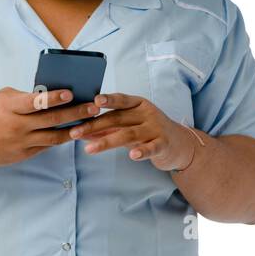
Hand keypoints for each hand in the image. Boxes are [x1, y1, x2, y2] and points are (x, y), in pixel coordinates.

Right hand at [0, 87, 102, 167]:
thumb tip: (51, 96)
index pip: (35, 102)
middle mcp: (17, 126)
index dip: (54, 98)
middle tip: (94, 107)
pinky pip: (47, 146)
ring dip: (74, 129)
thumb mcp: (2, 98)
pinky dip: (60, 139)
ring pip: (54, 137)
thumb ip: (25, 97)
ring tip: (90, 122)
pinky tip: (73, 132)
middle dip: (76, 113)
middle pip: (52, 120)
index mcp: (10, 108)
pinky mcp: (23, 155)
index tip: (70, 93)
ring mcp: (21, 143)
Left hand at [67, 92, 196, 170]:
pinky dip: (142, 151)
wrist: (180, 144)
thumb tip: (80, 131)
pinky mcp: (164, 144)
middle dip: (94, 126)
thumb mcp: (130, 126)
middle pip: (118, 119)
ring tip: (90, 149)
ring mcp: (156, 129)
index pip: (121, 101)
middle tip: (74, 133)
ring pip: (129, 134)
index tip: (93, 102)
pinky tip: (132, 155)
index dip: (108, 100)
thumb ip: (108, 128)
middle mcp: (147, 114)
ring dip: (107, 142)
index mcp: (139, 105)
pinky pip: (152, 148)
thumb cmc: (149, 132)